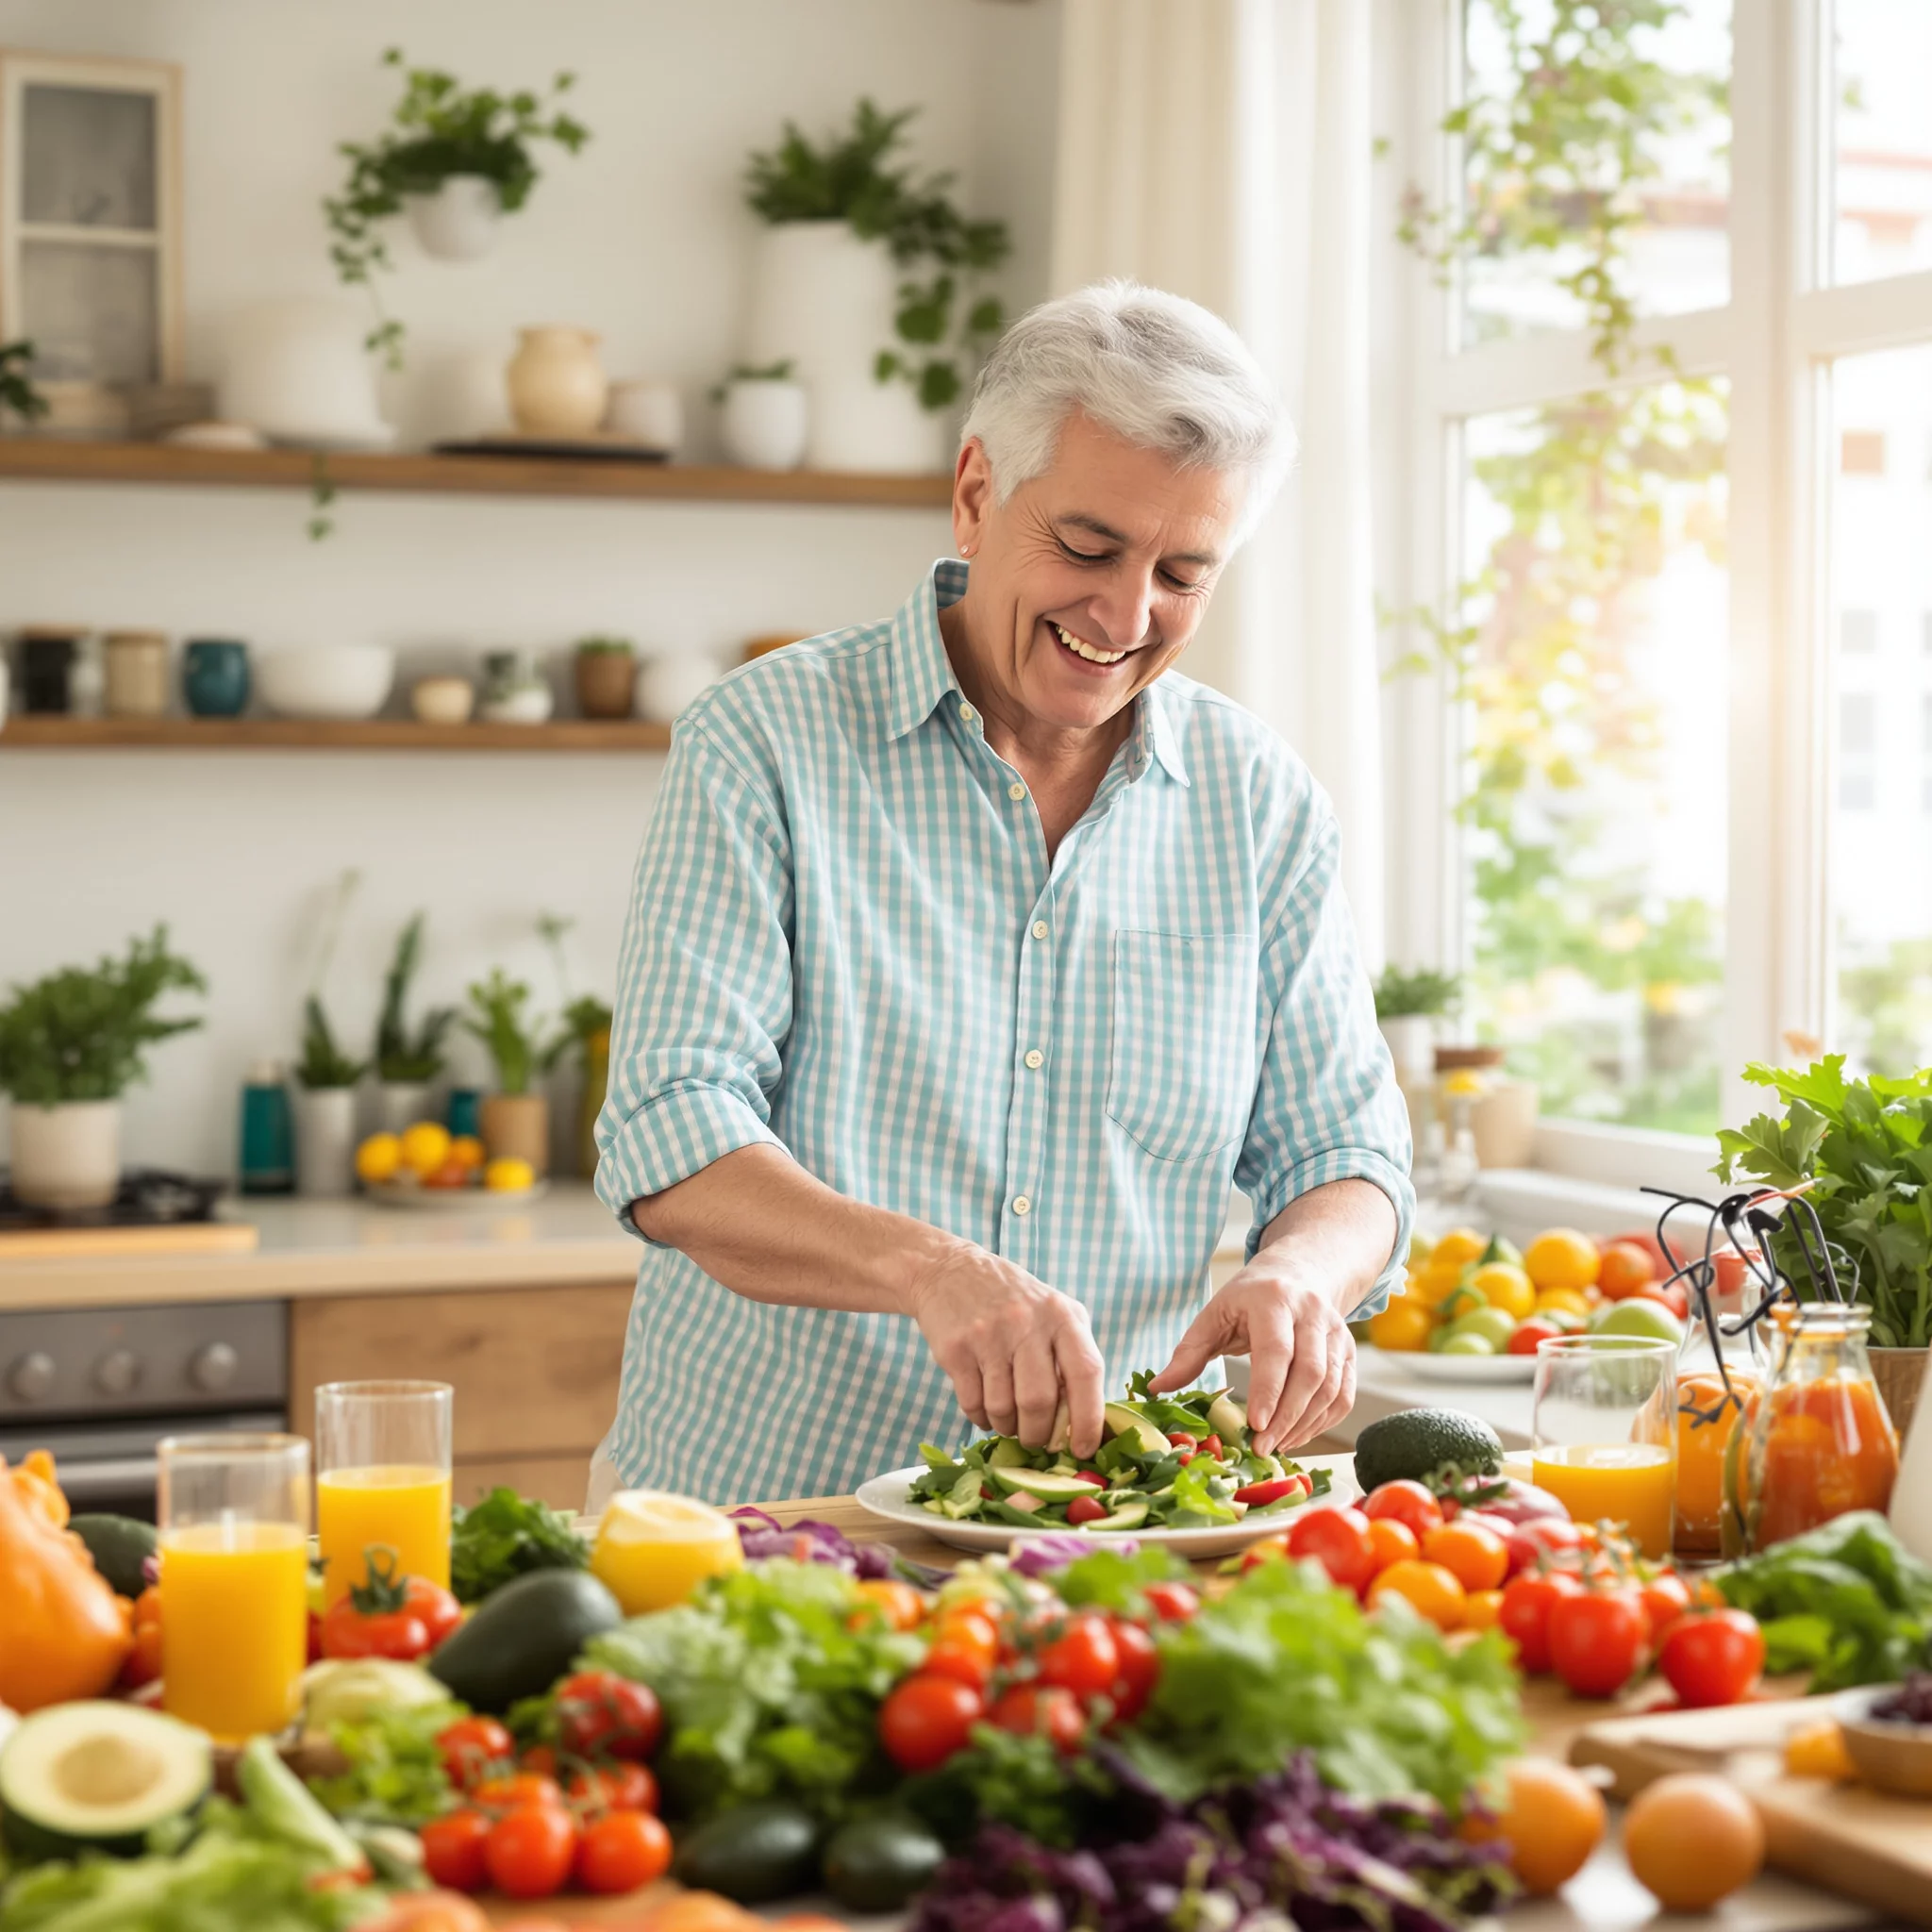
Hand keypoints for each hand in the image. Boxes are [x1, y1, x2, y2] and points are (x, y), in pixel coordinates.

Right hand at [903, 1238, 1104, 1454]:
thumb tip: (1084, 1422)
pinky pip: (973, 1405)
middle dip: (1038, 1434)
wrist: (950, 1271)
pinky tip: (985, 1408)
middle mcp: (1026, 1323)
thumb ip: (1072, 1357)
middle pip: (1039, 1402)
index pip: (1085, 1373)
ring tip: (1008, 1419)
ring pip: (1003, 1409)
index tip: (1083, 1448)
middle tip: (1036, 1440)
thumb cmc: (1014, 1301)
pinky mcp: (956, 1349)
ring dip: (1007, 1427)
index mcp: (1062, 1316)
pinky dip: (981, 1419)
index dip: (1088, 1419)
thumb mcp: (1054, 1313)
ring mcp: (988, 1335)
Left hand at [1147, 1258, 1357, 1454]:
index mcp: (1273, 1300)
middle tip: (1262, 1447)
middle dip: (1287, 1416)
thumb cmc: (1248, 1300)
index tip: (1256, 1425)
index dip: (1268, 1389)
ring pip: (1331, 1387)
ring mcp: (1337, 1333)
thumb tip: (1157, 1388)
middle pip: (1310, 1372)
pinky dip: (1323, 1421)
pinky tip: (1298, 1435)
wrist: (1297, 1273)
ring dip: (1305, 1423)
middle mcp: (1312, 1314)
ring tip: (1276, 1446)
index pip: (1277, 1350)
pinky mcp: (1348, 1352)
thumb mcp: (1214, 1315)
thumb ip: (1188, 1352)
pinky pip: (1343, 1395)